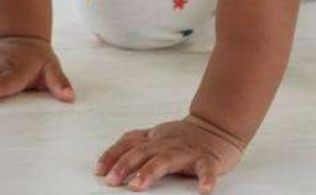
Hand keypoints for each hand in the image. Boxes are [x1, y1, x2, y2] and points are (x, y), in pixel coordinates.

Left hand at [96, 116, 244, 192]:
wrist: (216, 127)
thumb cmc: (183, 137)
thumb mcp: (155, 138)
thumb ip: (136, 146)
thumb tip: (108, 164)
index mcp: (153, 139)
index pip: (127, 144)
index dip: (111, 155)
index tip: (99, 170)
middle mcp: (166, 144)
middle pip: (141, 153)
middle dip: (124, 166)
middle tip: (112, 181)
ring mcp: (186, 151)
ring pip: (166, 160)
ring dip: (150, 172)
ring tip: (138, 185)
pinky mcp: (208, 159)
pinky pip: (207, 169)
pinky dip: (206, 179)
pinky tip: (203, 190)